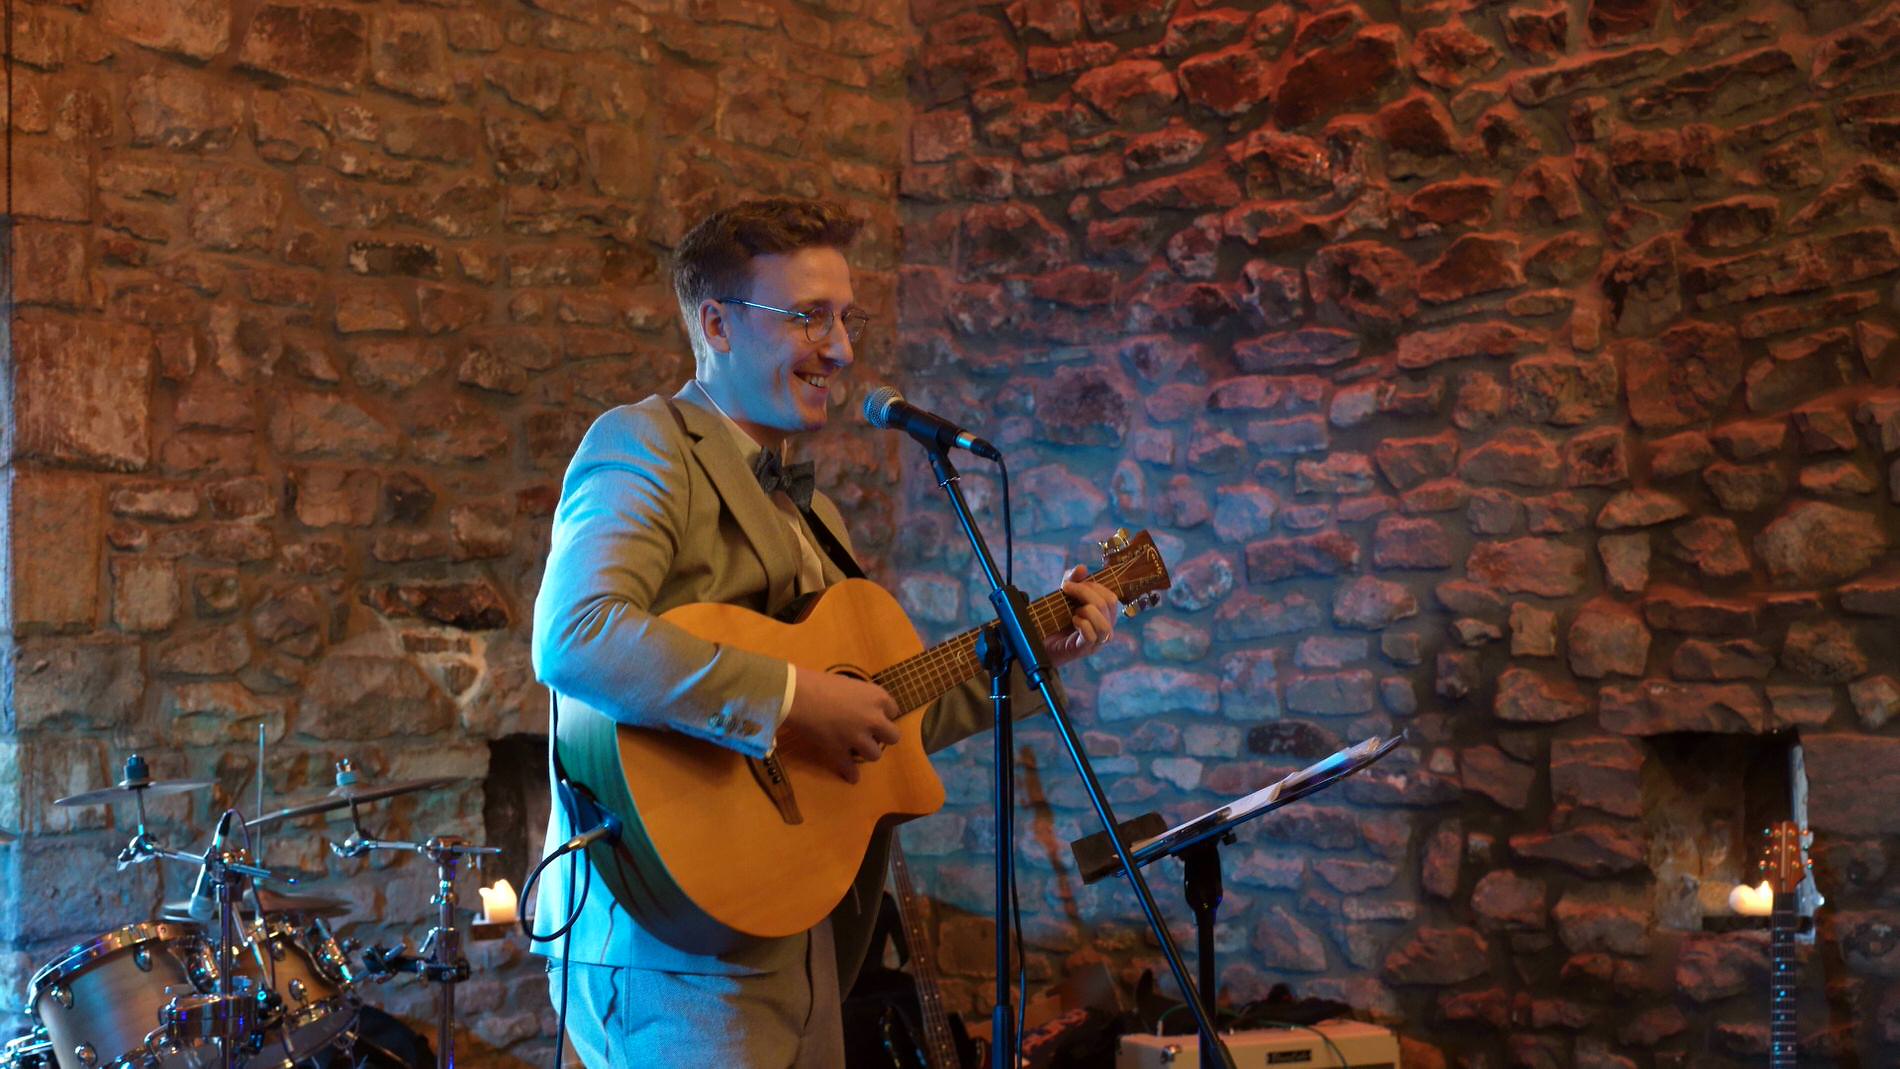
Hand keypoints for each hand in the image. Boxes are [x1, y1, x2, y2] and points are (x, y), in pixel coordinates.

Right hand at [777, 669, 901, 782]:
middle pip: (893, 736)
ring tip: (857, 749)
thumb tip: (862, 706)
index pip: (893, 710)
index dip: (883, 714)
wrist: (798, 695)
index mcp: (877, 697)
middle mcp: (873, 719)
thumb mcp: (849, 684)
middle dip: (883, 736)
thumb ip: (862, 698)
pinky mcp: (841, 751)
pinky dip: (851, 773)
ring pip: (875, 755)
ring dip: (867, 752)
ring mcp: (858, 737)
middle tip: (871, 734)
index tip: (875, 716)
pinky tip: (852, 776)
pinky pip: (850, 768)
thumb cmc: (820, 683)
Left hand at [1049, 565, 1121, 666]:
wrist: (1038, 640)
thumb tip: (1082, 567)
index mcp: (1104, 615)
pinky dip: (1082, 624)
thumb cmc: (1055, 618)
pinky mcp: (1083, 650)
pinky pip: (1092, 637)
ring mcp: (1095, 642)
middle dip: (1086, 592)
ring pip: (1106, 625)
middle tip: (1067, 590)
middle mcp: (1104, 628)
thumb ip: (1073, 581)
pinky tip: (1073, 621)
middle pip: (1109, 605)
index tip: (1071, 583)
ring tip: (1074, 611)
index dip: (1094, 586)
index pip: (1111, 597)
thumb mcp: (1064, 595)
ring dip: (1088, 611)